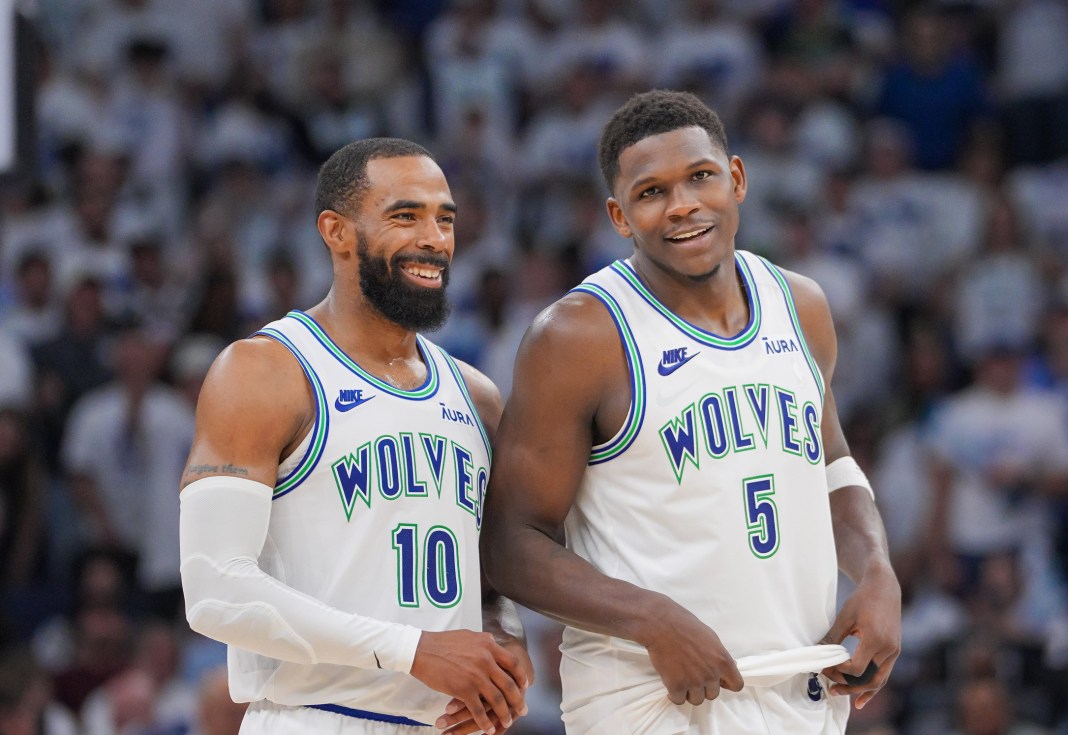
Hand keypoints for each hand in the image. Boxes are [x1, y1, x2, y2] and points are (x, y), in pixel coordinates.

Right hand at [410, 630, 525, 734]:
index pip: (513, 663)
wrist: (420, 649)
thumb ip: (485, 643)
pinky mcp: (463, 689)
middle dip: (518, 700)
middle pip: (509, 684)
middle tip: (522, 709)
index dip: (521, 677)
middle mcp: (486, 660)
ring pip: (497, 700)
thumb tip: (494, 644)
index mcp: (489, 645)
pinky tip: (488, 728)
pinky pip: (478, 710)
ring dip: (504, 714)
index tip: (524, 686)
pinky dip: (485, 722)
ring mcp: (475, 676)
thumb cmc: (442, 642)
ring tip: (508, 722)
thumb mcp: (469, 636)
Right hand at [640, 597, 742, 705]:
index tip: (717, 680)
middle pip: (713, 695)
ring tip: (681, 679)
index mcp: (723, 661)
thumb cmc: (686, 626)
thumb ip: (720, 656)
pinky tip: (671, 684)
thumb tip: (729, 667)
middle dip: (704, 687)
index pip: (736, 685)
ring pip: (696, 700)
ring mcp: (694, 682)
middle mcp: (711, 674)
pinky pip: (679, 700)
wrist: (662, 625)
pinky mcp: (676, 686)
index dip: (726, 684)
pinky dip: (674, 694)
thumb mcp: (711, 637)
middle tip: (693, 675)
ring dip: (689, 692)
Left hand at [819, 563, 900, 708]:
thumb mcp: (845, 616)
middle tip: (831, 690)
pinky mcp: (895, 651)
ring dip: (862, 691)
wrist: (884, 588)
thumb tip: (815, 652)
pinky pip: (885, 674)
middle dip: (849, 687)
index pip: (856, 668)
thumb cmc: (862, 599)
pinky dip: (874, 686)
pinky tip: (862, 697)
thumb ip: (832, 637)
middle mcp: (887, 648)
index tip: (825, 667)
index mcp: (874, 639)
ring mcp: (894, 651)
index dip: (839, 672)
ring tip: (845, 697)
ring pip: (879, 680)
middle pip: (868, 679)